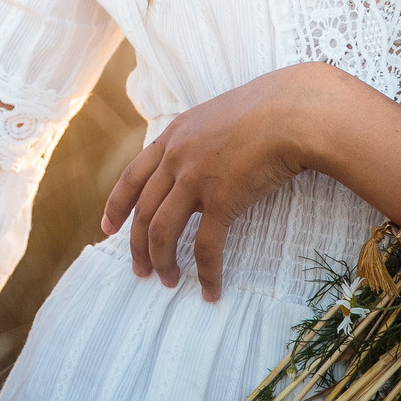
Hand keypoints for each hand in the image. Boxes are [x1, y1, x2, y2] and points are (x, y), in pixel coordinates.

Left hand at [100, 63, 346, 302]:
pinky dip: (207, 273)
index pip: (132, 176)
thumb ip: (201, 140)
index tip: (107, 227)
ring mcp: (194, 179)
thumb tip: (203, 163)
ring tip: (168, 281)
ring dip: (163, 262)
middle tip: (139, 269)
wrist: (293, 110)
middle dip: (136, 245)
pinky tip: (211, 290)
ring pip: (162, 231)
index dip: (117, 205)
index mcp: (173, 136)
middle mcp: (176, 157)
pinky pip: (206, 246)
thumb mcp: (219, 116)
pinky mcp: (221, 199)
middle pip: (142, 210)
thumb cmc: (268, 109)